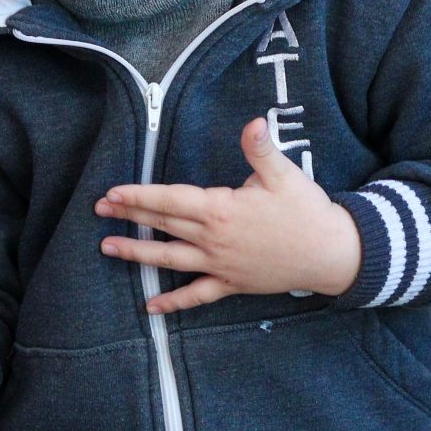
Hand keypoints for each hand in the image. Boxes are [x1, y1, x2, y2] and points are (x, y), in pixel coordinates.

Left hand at [97, 117, 362, 313]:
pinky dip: (174, 303)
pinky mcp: (232, 283)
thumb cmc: (307, 211)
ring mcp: (220, 264)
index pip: (171, 200)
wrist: (331, 254)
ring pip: (170, 259)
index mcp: (221, 209)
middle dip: (129, 216)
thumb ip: (261, 149)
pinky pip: (197, 295)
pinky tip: (151, 308)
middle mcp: (214, 239)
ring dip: (138, 253)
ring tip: (108, 249)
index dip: (140, 196)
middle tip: (98, 210)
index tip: (112, 192)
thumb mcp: (285, 175)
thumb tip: (253, 122)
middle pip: (164, 225)